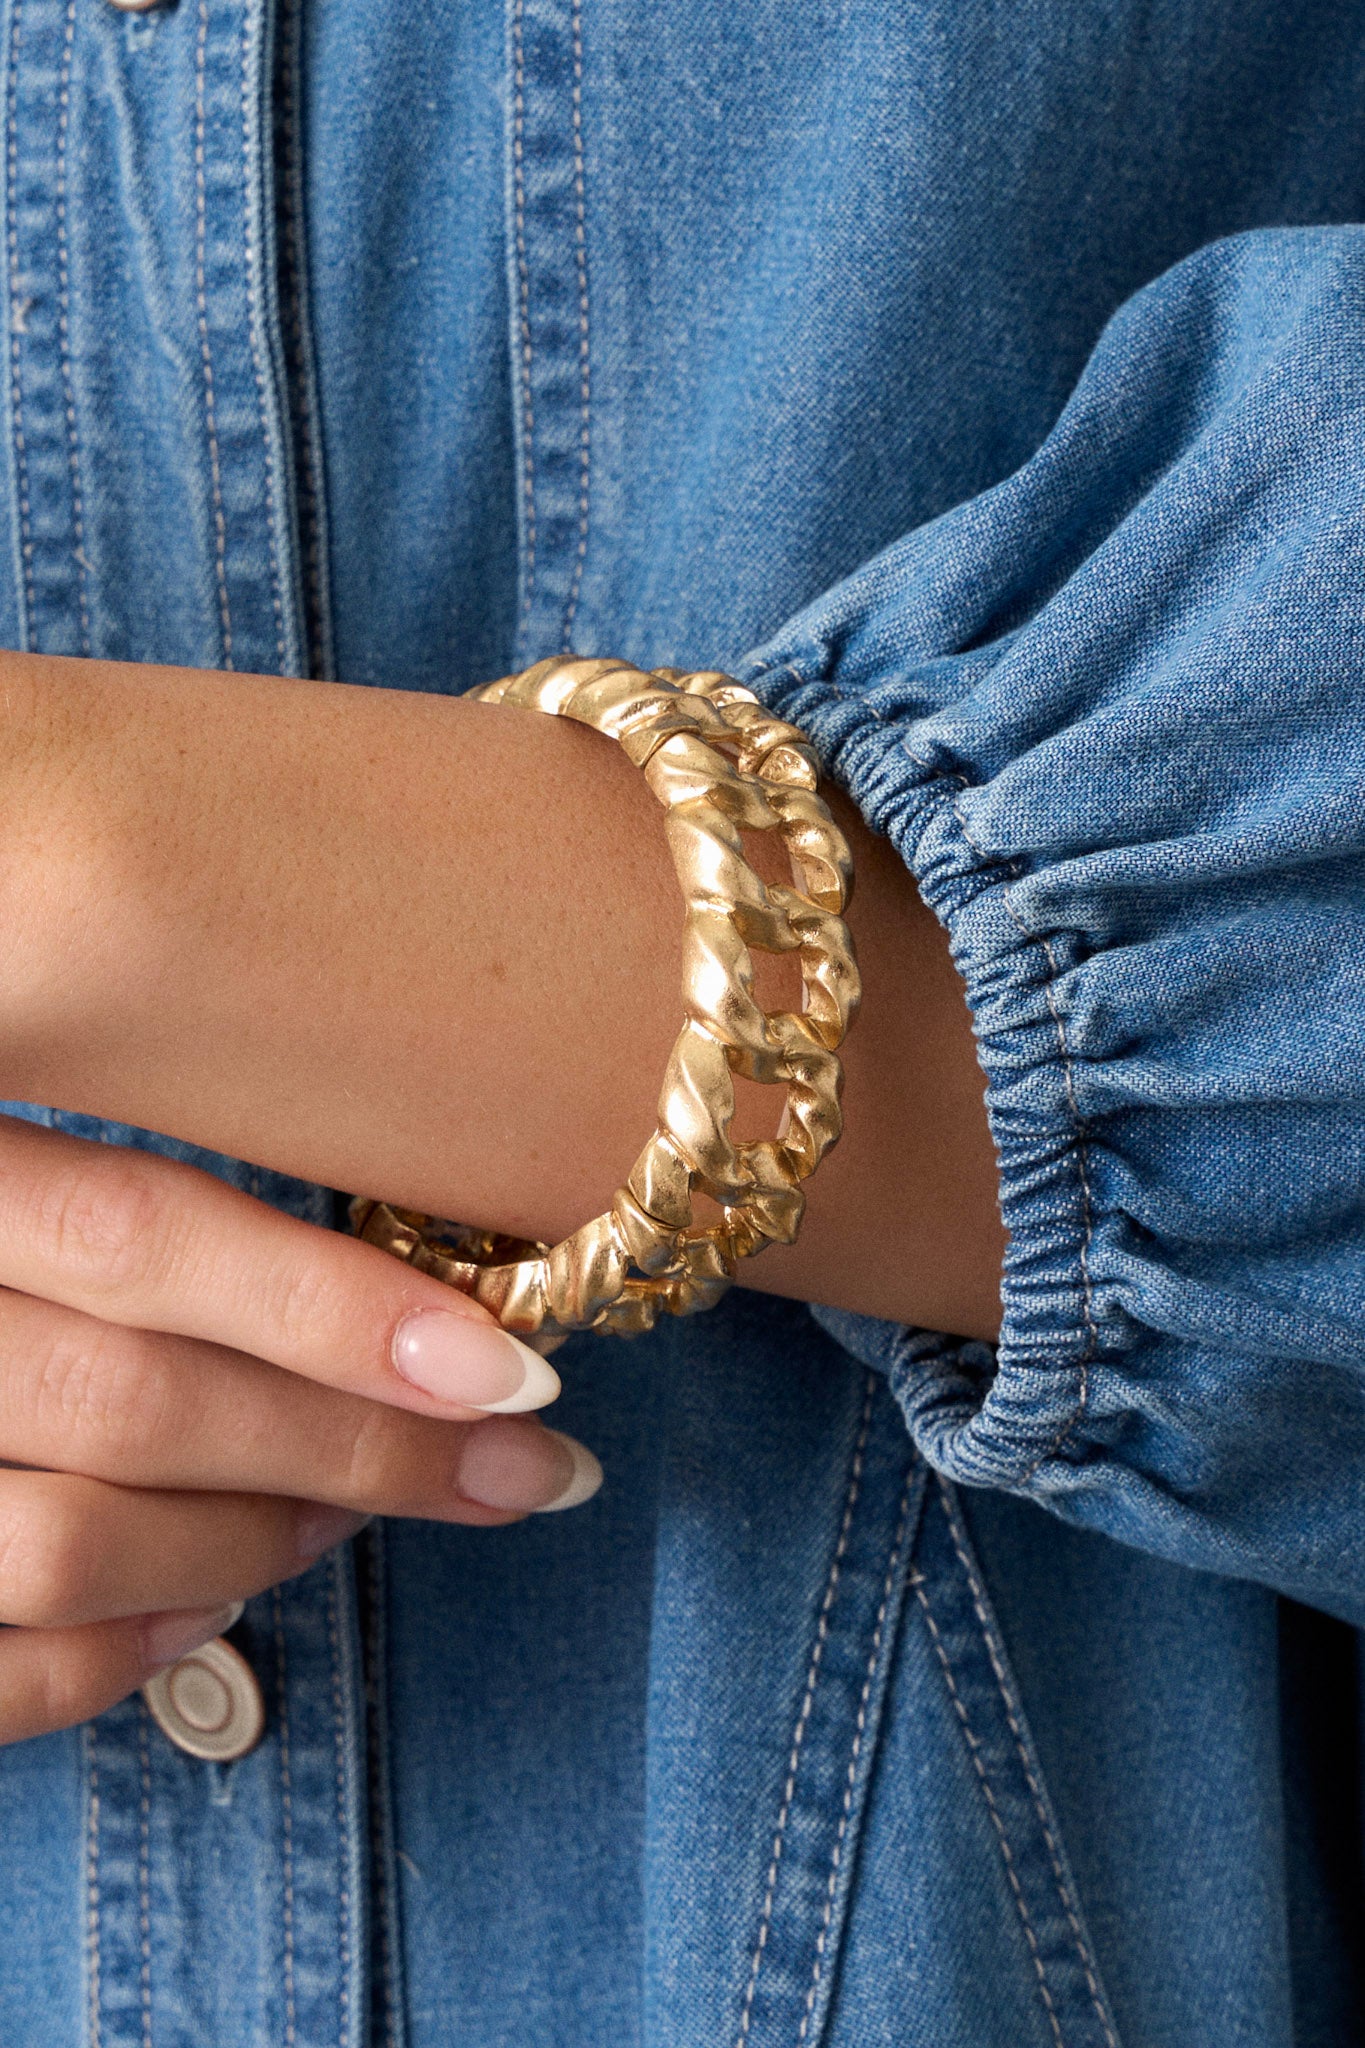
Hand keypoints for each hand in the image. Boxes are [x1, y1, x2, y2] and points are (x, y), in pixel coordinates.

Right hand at [0, 1115, 600, 1745]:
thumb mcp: (9, 1143)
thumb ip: (111, 1187)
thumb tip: (372, 1278)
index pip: (135, 1237)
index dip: (334, 1310)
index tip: (508, 1369)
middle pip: (137, 1403)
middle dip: (357, 1449)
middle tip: (514, 1464)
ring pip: (77, 1544)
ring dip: (259, 1542)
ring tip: (358, 1513)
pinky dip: (126, 1658)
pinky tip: (218, 1608)